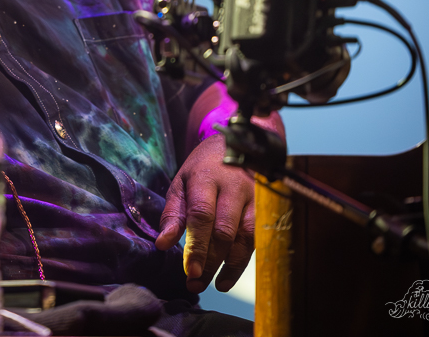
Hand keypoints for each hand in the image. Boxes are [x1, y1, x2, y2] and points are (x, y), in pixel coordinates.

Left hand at [153, 134, 254, 292]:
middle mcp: (233, 188)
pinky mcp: (266, 208)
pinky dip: (243, 260)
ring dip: (229, 266)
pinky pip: (257, 238)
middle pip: (224, 231)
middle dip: (210, 261)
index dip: (197, 245)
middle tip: (194, 282)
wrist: (240, 144)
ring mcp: (254, 198)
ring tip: (213, 284)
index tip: (189, 270)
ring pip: (245, 237)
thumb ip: (173, 213)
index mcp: (207, 178)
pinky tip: (229, 275)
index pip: (202, 215)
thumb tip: (162, 245)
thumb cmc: (203, 168)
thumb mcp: (181, 182)